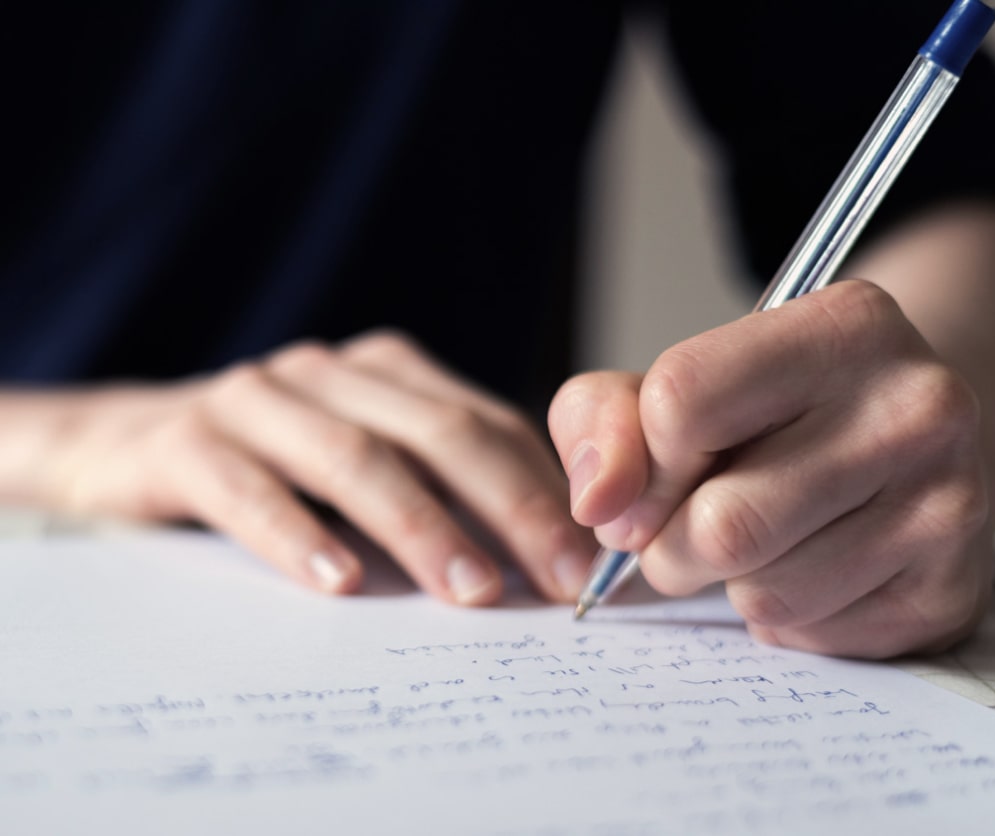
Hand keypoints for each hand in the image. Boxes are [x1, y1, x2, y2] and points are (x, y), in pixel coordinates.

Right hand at [39, 332, 595, 601]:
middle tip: (552, 580)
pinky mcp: (184, 441)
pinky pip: (248, 488)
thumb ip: (438, 489)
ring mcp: (255, 398)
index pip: (486, 424)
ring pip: (354, 457)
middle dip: (507, 508)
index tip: (584, 562)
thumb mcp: (362, 465)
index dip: (542, 491)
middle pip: (438, 433)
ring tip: (469, 591)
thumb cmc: (271, 468)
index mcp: (386, 372)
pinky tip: (339, 582)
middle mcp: (327, 371)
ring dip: (421, 526)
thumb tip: (536, 556)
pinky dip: (297, 533)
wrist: (123, 446)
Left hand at [549, 280, 994, 657]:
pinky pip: (809, 635)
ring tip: (769, 538)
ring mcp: (948, 504)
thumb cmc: (780, 412)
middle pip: (723, 523)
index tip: (656, 475)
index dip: (644, 461)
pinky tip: (817, 567)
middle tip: (693, 526)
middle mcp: (916, 407)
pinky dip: (785, 615)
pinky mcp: (949, 592)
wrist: (917, 446)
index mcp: (847, 325)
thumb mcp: (680, 380)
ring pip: (763, 591)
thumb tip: (601, 504)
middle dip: (674, 544)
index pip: (679, 403)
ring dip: (732, 582)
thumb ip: (604, 420)